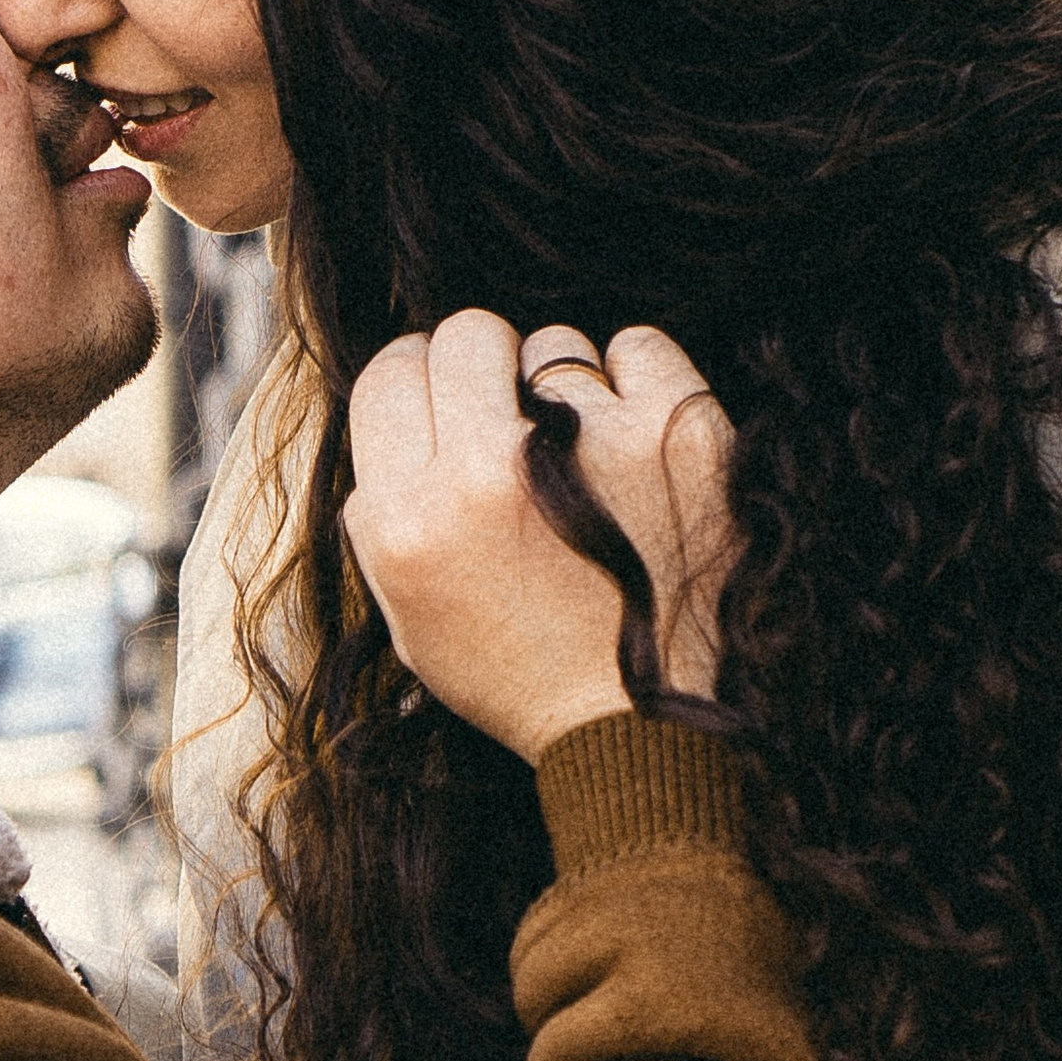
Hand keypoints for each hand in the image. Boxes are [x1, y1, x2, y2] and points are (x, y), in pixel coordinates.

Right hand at [344, 310, 735, 763]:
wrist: (643, 726)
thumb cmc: (523, 673)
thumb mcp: (410, 614)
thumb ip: (386, 510)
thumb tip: (401, 410)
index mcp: (410, 517)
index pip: (390, 373)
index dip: (420, 381)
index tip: (449, 401)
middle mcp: (488, 471)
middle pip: (465, 334)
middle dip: (483, 365)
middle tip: (510, 416)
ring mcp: (587, 442)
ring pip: (553, 345)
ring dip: (561, 387)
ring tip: (583, 459)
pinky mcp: (674, 432)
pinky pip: (637, 347)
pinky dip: (636, 380)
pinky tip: (635, 440)